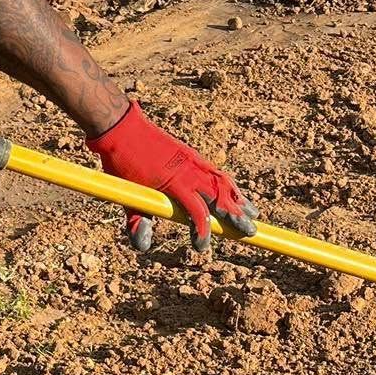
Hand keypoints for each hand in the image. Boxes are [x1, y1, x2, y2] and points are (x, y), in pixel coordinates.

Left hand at [88, 101, 257, 252]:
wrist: (123, 127)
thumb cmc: (122, 163)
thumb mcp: (127, 196)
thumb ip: (137, 221)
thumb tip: (143, 246)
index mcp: (175, 184)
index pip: (197, 212)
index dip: (203, 231)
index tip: (201, 246)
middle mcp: (190, 172)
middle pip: (220, 198)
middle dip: (236, 216)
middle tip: (250, 233)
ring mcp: (193, 161)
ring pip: (223, 183)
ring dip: (239, 199)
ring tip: (253, 212)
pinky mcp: (191, 155)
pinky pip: (216, 172)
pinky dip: (228, 184)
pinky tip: (234, 192)